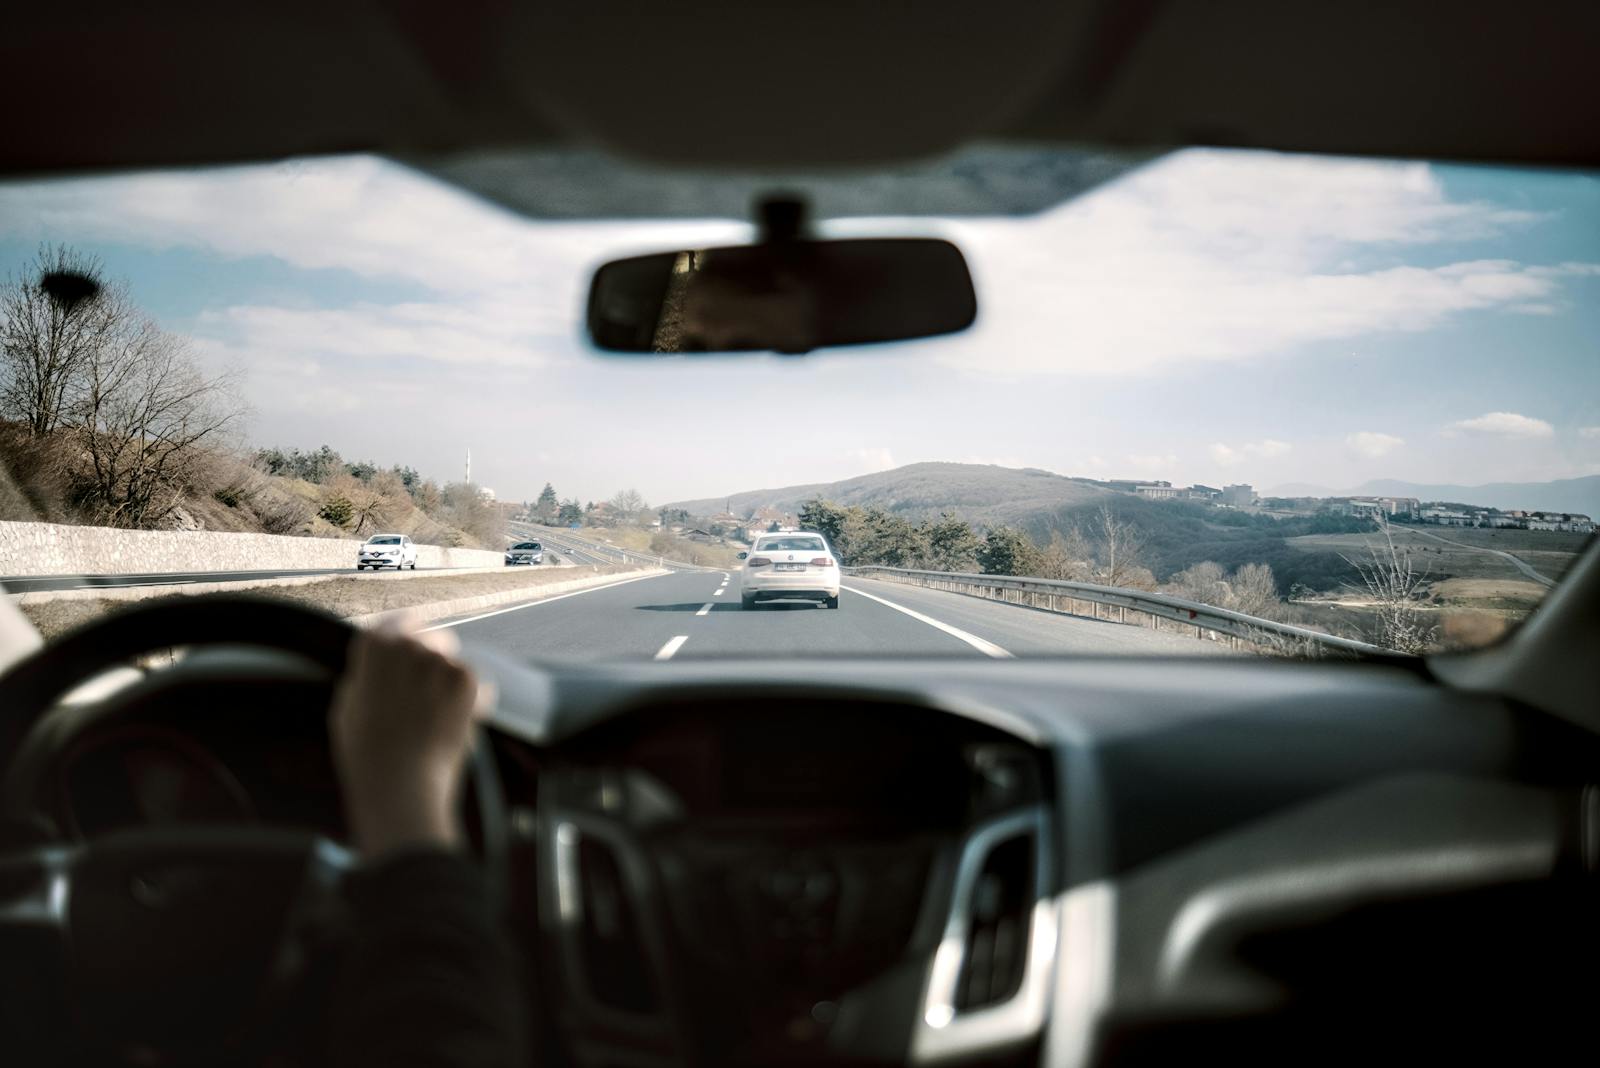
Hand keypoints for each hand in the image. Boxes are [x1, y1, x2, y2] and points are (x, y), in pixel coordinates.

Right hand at [329, 617, 493, 858]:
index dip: (404, 636)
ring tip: (431, 719)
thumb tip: (376, 667)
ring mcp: (441, 660)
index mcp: (375, 647)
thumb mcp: (347, 706)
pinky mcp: (468, 679)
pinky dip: (467, 698)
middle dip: (429, 661)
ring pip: (450, 663)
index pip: (395, 624)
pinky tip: (450, 724)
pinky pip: (471, 681)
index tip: (410, 649)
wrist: (401, 782)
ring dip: (446, 681)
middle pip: (429, 640)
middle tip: (423, 695)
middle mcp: (409, 644)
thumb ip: (364, 676)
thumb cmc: (366, 752)